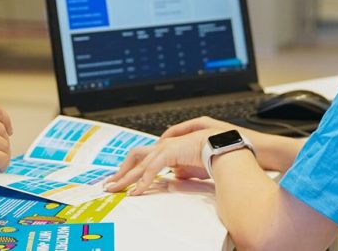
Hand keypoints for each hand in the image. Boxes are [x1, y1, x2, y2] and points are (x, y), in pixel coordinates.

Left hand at [104, 116, 255, 195]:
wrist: (227, 147)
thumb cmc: (215, 154)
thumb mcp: (194, 165)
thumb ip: (182, 168)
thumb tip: (174, 175)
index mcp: (169, 147)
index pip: (145, 156)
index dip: (132, 168)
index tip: (123, 179)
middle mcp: (165, 145)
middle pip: (135, 156)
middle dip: (121, 171)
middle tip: (110, 184)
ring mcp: (166, 147)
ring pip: (139, 162)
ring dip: (126, 177)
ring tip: (115, 188)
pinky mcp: (170, 152)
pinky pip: (152, 169)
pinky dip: (143, 181)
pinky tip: (137, 191)